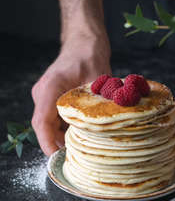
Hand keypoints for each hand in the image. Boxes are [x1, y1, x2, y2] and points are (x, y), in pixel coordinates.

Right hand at [31, 32, 110, 155]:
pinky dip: (67, 127)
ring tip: (85, 146)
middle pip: (45, 127)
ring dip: (64, 136)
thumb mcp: (98, 80)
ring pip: (50, 124)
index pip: (42, 122)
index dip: (47, 143)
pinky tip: (84, 132)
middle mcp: (43, 93)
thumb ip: (97, 102)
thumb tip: (106, 128)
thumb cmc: (90, 55)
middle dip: (59, 144)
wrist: (84, 42)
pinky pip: (56, 118)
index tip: (56, 158)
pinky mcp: (51, 99)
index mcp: (50, 87)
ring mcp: (45, 96)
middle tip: (80, 155)